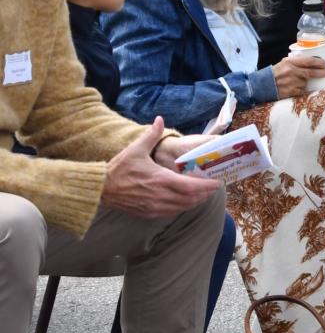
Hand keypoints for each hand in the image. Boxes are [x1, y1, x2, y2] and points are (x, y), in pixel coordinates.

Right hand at [101, 118, 221, 217]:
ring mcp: (154, 207)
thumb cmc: (119, 168)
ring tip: (203, 193)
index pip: (190, 187)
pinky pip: (171, 213)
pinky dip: (182, 207)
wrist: (100, 189)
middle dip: (204, 194)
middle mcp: (160, 196)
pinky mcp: (148, 213)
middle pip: (190, 199)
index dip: (206, 187)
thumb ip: (151, 135)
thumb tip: (159, 119)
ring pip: (182, 207)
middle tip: (213, 187)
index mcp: (160, 180)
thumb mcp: (135, 149)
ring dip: (195, 201)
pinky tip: (185, 201)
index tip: (217, 182)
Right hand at [273, 55, 324, 98]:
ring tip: (297, 81)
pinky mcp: (291, 92)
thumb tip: (308, 60)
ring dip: (305, 82)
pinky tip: (295, 87)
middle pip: (310, 72)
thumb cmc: (273, 74)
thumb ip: (294, 61)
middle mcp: (291, 72)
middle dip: (321, 72)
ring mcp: (291, 83)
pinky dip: (301, 89)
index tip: (324, 64)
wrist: (261, 86)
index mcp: (289, 63)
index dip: (318, 62)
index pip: (308, 61)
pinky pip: (301, 90)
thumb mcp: (282, 63)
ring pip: (305, 82)